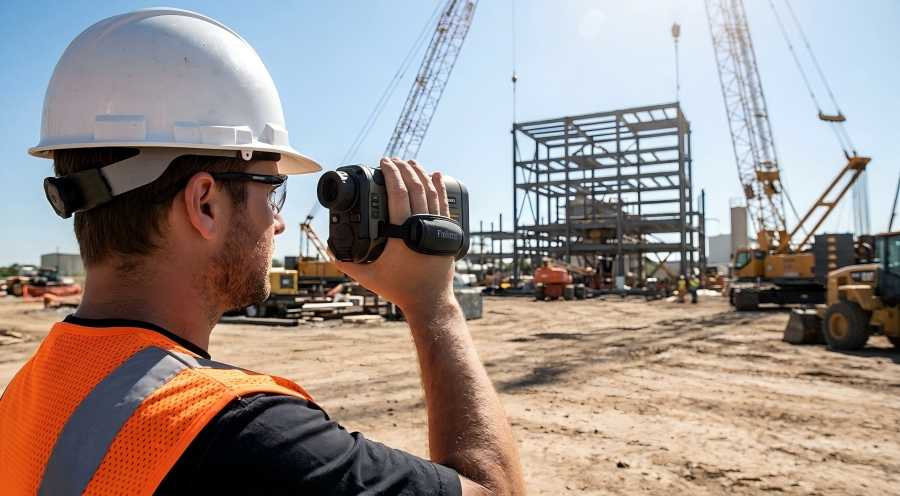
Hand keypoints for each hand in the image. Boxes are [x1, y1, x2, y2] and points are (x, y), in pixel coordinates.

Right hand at [333, 157, 456, 314]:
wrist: (430, 301)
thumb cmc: (400, 289)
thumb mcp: (369, 278)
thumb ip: (348, 263)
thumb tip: (330, 251)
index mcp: (403, 233)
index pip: (398, 193)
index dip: (391, 174)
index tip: (383, 162)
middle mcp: (423, 226)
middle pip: (415, 188)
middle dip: (404, 169)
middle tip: (393, 160)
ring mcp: (438, 228)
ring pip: (431, 193)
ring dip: (420, 174)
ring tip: (411, 163)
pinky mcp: (447, 232)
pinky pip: (444, 204)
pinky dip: (439, 187)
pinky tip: (435, 175)